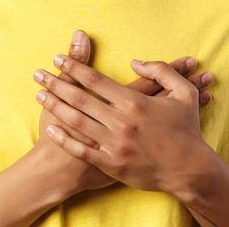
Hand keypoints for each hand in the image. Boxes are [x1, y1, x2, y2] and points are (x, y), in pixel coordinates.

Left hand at [34, 55, 218, 197]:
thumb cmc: (186, 130)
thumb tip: (135, 62)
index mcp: (135, 102)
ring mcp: (115, 144)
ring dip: (55, 107)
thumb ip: (161, 71)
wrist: (189, 170)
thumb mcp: (183, 93)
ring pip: (76, 122)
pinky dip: (64, 139)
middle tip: (38, 74)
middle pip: (80, 98)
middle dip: (56, 84)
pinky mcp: (112, 164)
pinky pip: (82, 150)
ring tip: (39, 95)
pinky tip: (50, 128)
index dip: (74, 67)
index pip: (95, 80)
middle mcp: (121, 122)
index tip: (57, 58)